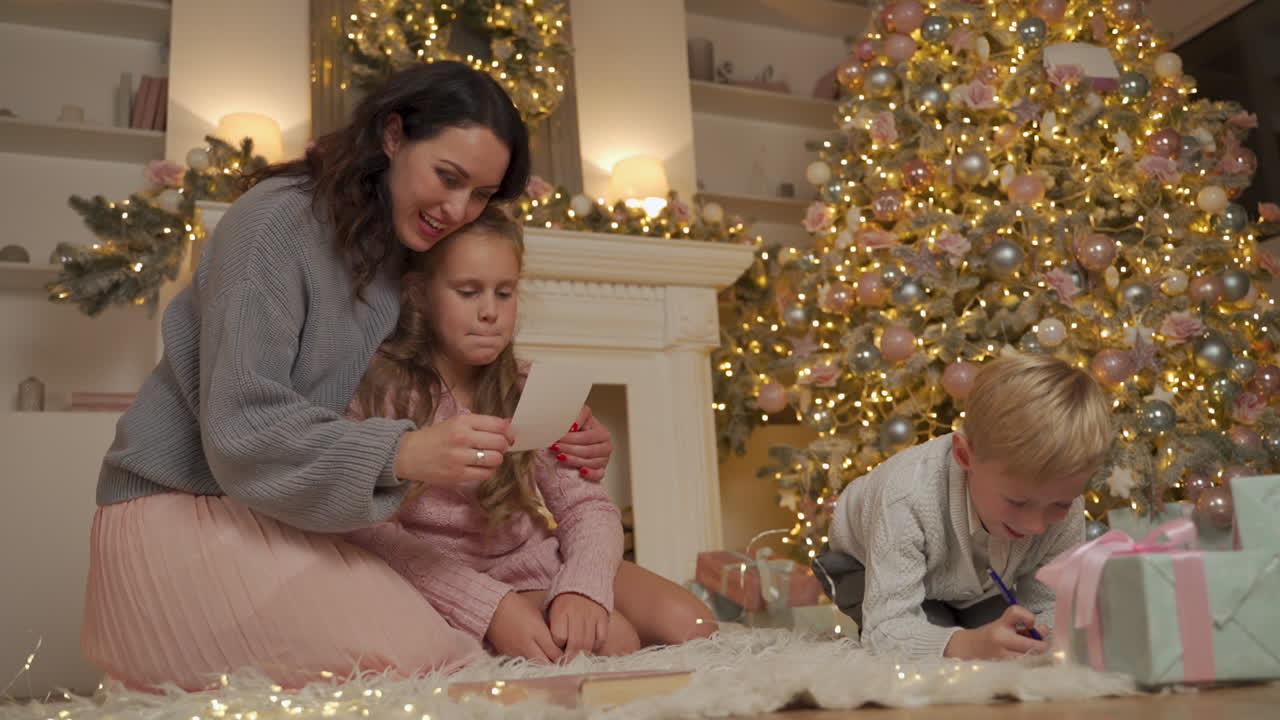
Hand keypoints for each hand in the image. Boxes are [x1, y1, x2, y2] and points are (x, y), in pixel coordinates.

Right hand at [394, 413, 514, 488]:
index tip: (509, 434)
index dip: (509, 431)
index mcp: (462, 422)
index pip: (498, 425)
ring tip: (488, 458)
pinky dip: (488, 471)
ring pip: (496, 459)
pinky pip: (486, 474)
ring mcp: (460, 458)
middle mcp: (462, 438)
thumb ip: (481, 423)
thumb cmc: (435, 437)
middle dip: (503, 445)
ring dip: (496, 459)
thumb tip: (508, 424)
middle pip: (500, 442)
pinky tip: (481, 467)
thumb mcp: (456, 423)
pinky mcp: (458, 475)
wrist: (408, 454)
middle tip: (497, 447)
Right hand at [485, 592, 562, 662]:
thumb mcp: (536, 612)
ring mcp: (515, 651)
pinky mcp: (505, 653)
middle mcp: (527, 644)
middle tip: (555, 659)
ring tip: (543, 656)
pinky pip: (520, 660)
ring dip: (539, 662)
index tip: (564, 654)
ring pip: (533, 664)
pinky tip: (528, 652)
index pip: (554, 653)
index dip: (561, 656)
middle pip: (545, 663)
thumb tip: (558, 640)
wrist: (492, 607)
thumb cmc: (516, 605)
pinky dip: (526, 659)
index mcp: (537, 632)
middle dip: (552, 662)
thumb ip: (547, 628)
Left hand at [548, 592, 608, 659]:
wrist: (582, 582)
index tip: (557, 646)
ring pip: (588, 643)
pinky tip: (591, 644)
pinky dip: (596, 645)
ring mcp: (591, 615)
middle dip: (570, 656)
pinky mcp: (603, 617)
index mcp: (561, 611)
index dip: (558, 645)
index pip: (559, 637)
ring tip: (578, 653)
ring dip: (583, 652)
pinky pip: (601, 638)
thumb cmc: (564, 601)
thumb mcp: (552, 610)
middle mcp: (577, 613)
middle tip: (568, 660)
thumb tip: (552, 650)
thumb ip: (552, 627)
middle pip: (575, 643)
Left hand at [550, 406, 612, 481]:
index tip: (558, 437)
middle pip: (589, 450)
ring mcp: (604, 460)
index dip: (571, 438)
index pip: (587, 437)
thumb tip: (573, 425)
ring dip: (574, 460)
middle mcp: (605, 446)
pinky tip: (580, 471)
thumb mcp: (577, 418)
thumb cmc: (576, 430)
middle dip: (570, 449)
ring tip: (560, 457)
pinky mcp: (600, 471)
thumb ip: (577, 416)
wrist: (574, 442)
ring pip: (592, 463)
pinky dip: (590, 474)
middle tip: (555, 447)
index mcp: (602, 432)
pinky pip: (598, 475)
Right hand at [943, 606, 1048, 659]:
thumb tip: (1045, 630)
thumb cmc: (989, 636)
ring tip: (1033, 653)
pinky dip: (1030, 664)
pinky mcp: (1005, 669)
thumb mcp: (1004, 624)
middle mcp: (1001, 640)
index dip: (1029, 617)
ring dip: (1038, 656)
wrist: (968, 649)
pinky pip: (1025, 667)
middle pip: (1033, 645)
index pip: (1017, 613)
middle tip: (1045, 645)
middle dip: (1043, 645)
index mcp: (1000, 626)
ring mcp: (1003, 657)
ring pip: (1032, 659)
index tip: (1030, 624)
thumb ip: (1024, 625)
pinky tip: (1027, 661)